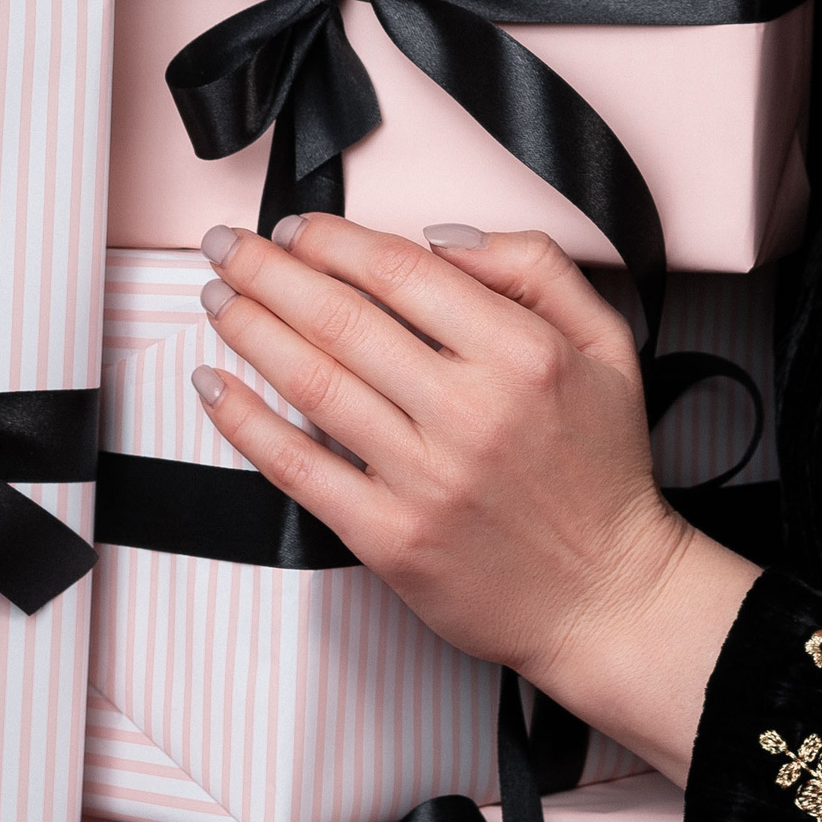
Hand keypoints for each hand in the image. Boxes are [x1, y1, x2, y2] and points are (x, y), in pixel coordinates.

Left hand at [187, 214, 760, 783]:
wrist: (606, 596)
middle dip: (270, 271)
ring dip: (251, 330)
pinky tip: (215, 385)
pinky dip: (247, 424)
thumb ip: (535, 268)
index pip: (402, 273)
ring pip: (314, 384)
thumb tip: (441, 238)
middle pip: (343, 320)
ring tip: (217, 296)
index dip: (335, 241)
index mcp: (521, 354)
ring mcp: (425, 479)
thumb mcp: (606, 341)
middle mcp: (469, 412)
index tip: (296, 226)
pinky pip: (300, 470)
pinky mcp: (390, 539)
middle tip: (226, 244)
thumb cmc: (601, 466)